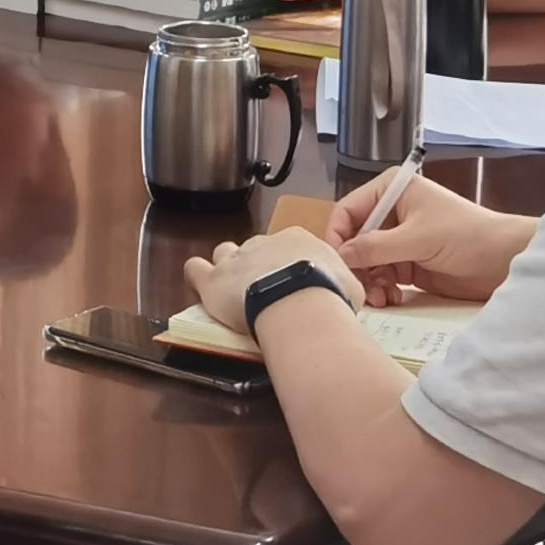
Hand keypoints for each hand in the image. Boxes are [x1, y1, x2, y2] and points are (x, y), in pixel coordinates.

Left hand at [182, 225, 357, 329]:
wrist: (300, 304)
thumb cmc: (329, 297)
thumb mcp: (349, 287)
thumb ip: (342, 285)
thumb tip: (344, 293)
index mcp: (297, 240)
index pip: (288, 247)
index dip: (288, 265)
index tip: (292, 283)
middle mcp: (263, 243)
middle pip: (256, 248)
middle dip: (259, 265)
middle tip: (267, 290)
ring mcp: (236, 259)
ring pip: (224, 252)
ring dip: (227, 266)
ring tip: (234, 287)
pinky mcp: (213, 279)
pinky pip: (195, 267)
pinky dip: (196, 274)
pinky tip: (200, 283)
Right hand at [330, 167, 531, 305]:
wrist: (506, 261)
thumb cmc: (466, 236)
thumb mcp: (418, 238)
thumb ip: (376, 247)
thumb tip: (341, 256)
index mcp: (391, 191)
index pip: (348, 211)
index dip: (338, 236)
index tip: (336, 263)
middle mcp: (391, 214)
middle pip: (354, 240)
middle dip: (355, 266)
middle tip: (361, 288)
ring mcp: (399, 241)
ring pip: (366, 263)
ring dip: (369, 282)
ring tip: (380, 298)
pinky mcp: (409, 265)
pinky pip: (382, 277)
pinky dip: (382, 290)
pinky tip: (391, 299)